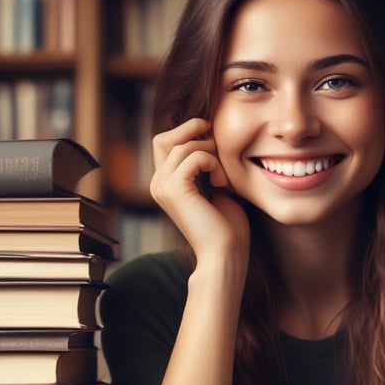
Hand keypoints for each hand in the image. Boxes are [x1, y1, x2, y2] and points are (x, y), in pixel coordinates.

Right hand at [151, 118, 249, 263]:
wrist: (225, 254)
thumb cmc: (226, 227)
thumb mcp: (216, 189)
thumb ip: (208, 167)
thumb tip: (211, 141)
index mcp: (165, 184)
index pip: (166, 144)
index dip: (188, 133)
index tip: (214, 138)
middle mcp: (158, 184)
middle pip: (163, 138)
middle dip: (191, 131)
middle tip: (216, 140)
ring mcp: (162, 186)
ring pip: (182, 146)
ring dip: (209, 152)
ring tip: (223, 177)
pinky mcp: (173, 189)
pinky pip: (193, 156)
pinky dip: (212, 163)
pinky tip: (221, 183)